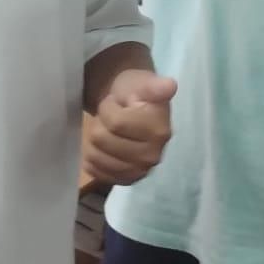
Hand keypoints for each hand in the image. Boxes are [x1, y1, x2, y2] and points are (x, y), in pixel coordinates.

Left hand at [85, 70, 175, 185]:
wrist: (133, 107)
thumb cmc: (135, 92)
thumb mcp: (142, 82)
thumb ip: (153, 86)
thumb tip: (170, 85)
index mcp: (159, 131)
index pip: (115, 123)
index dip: (108, 108)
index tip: (118, 103)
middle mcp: (153, 156)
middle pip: (101, 139)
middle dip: (100, 123)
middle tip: (111, 117)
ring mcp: (141, 171)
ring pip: (95, 156)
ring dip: (94, 141)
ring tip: (108, 131)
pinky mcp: (128, 181)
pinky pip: (97, 172)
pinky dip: (93, 159)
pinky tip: (103, 147)